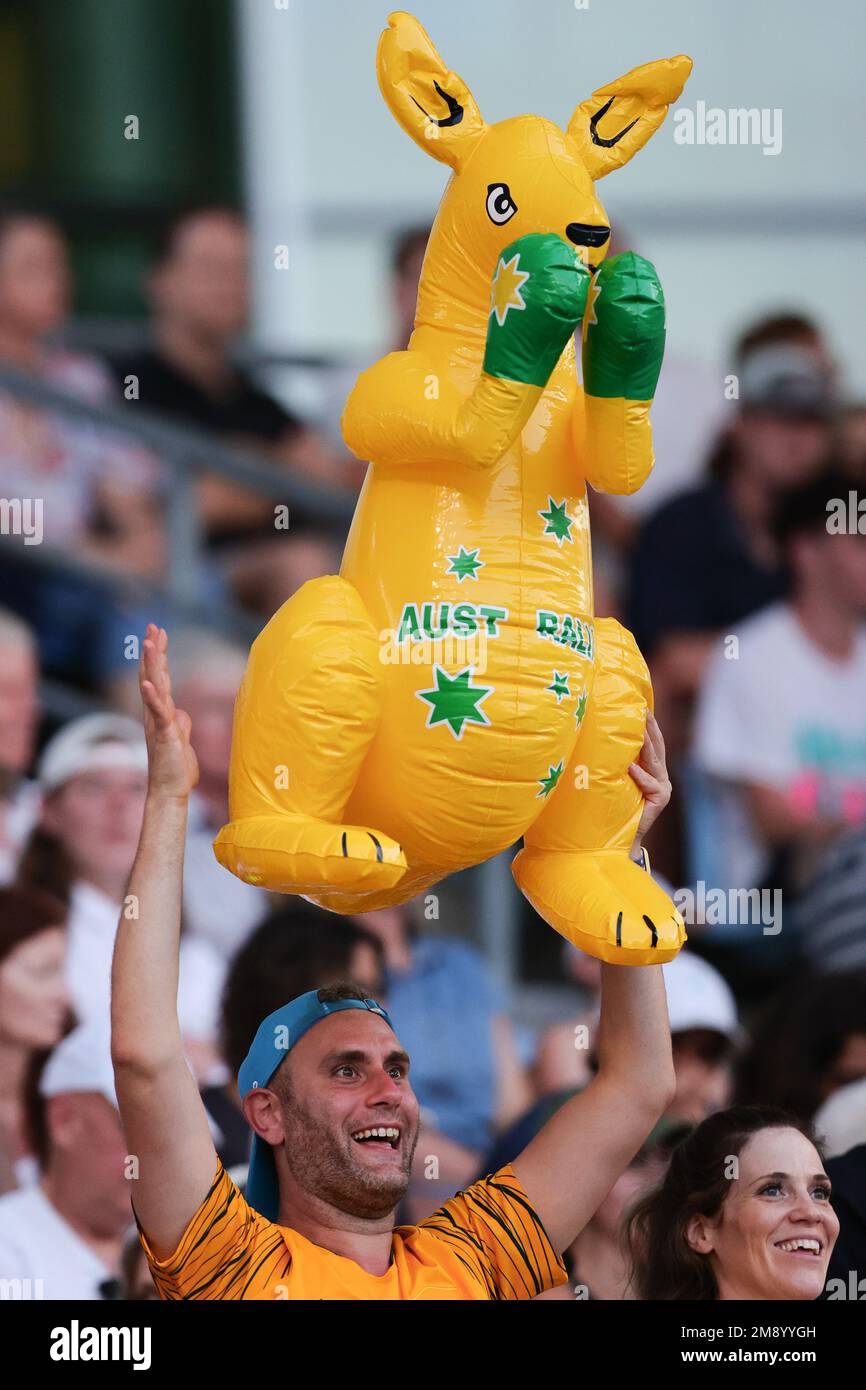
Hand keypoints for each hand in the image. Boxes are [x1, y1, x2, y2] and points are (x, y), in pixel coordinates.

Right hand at [139, 624, 198, 798]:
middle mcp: (154, 713)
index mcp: (160, 712)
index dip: (158, 656)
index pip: (158, 678)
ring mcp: (157, 722)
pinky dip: (152, 697)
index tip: (158, 633)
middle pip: (152, 675)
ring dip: (152, 664)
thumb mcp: (181, 738)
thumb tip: (181, 713)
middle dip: (153, 650)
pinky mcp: (163, 734)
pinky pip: (157, 712)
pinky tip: (148, 682)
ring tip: (149, 642)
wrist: (170, 789)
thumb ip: (179, 722)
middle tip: (153, 627)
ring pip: (154, 687)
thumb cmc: (175, 766)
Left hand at [628, 710, 670, 845]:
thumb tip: (604, 739)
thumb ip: (619, 764)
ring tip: (640, 727)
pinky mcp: (660, 799)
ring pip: (654, 761)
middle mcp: (661, 776)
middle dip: (651, 727)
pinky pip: (650, 784)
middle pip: (657, 747)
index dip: (648, 726)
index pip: (652, 743)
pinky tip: (631, 767)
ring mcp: (663, 787)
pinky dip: (640, 776)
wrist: (621, 837)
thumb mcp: (617, 780)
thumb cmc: (615, 807)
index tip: (642, 707)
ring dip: (647, 743)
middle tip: (644, 709)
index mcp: (652, 770)